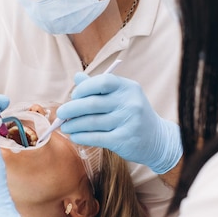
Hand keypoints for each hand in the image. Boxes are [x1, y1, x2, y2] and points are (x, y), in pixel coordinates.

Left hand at [57, 73, 182, 173]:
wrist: (156, 140)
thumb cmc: (132, 115)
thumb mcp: (121, 97)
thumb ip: (99, 87)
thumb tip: (77, 77)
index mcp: (128, 88)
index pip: (102, 82)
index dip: (84, 88)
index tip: (74, 96)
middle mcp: (130, 103)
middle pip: (92, 103)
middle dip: (71, 109)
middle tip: (61, 113)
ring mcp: (128, 122)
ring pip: (91, 122)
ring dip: (73, 125)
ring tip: (65, 127)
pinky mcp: (124, 140)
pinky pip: (96, 137)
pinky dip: (81, 137)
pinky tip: (75, 137)